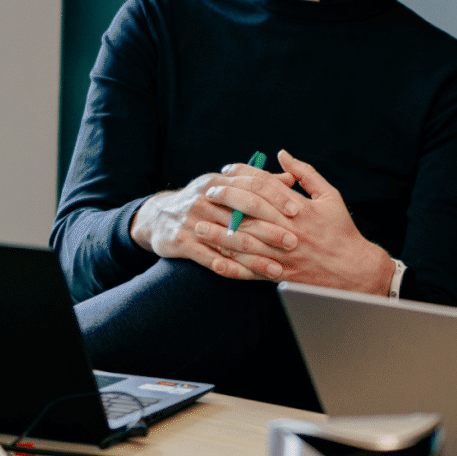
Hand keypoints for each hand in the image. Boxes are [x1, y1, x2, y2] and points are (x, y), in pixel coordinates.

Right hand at [130, 166, 303, 282]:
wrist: (158, 216)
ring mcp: (192, 219)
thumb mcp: (226, 185)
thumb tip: (292, 178)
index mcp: (220, 181)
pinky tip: (247, 277)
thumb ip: (258, 182)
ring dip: (255, 256)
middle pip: (244, 211)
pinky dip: (229, 267)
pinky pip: (208, 257)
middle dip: (271, 228)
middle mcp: (206, 198)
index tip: (297, 211)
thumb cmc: (204, 200)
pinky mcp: (180, 241)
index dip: (277, 197)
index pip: (253, 184)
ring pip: (230, 239)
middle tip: (293, 241)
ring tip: (277, 268)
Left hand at [205, 148, 392, 294]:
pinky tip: (215, 259)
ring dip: (219, 234)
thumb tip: (282, 154)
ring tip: (199, 227)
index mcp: (301, 208)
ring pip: (246, 242)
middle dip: (226, 199)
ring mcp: (284, 254)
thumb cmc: (342, 230)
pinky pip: (251, 271)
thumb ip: (305, 173)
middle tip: (208, 193)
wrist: (354, 270)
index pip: (265, 185)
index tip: (226, 170)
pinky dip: (232, 266)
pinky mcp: (281, 274)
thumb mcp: (330, 195)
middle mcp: (290, 230)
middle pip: (251, 210)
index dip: (243, 175)